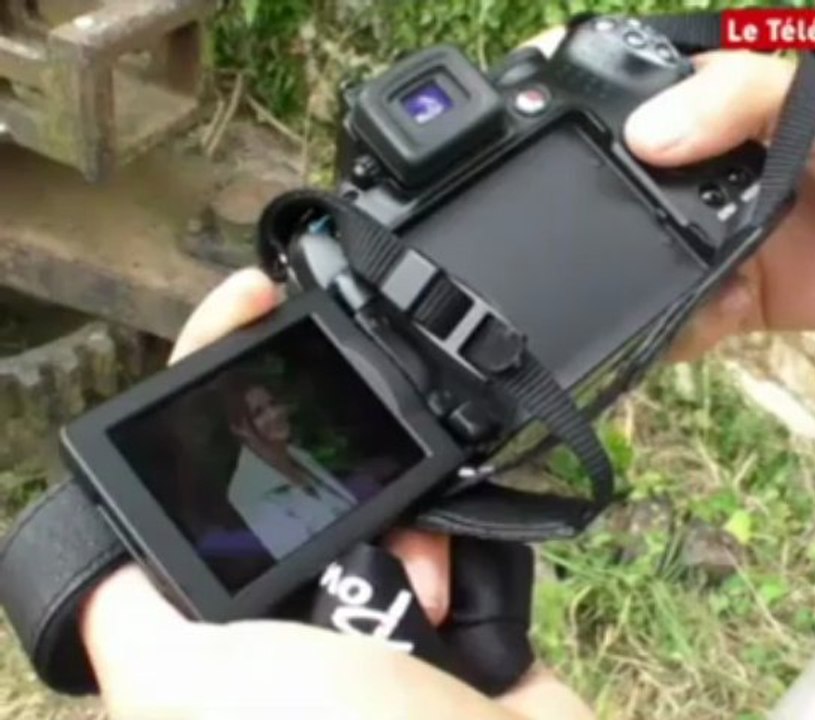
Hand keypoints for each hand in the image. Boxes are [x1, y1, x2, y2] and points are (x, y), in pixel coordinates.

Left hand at [81, 268, 592, 719]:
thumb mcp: (194, 687)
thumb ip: (133, 619)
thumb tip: (107, 563)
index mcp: (221, 622)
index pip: (194, 465)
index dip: (214, 369)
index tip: (259, 297)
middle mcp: (295, 607)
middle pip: (303, 453)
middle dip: (333, 431)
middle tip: (356, 393)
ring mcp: (378, 598)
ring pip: (389, 477)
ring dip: (409, 504)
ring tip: (415, 570)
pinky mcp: (453, 597)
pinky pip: (458, 514)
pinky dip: (463, 529)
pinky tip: (452, 587)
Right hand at [528, 29, 814, 359]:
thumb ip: (742, 99)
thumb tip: (647, 135)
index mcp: (717, 112)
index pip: (628, 108)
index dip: (575, 119)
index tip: (524, 134)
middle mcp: (705, 176)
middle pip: (621, 197)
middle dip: (595, 218)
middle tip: (572, 236)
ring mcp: (718, 240)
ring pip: (644, 264)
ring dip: (633, 281)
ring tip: (631, 288)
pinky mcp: (739, 298)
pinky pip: (685, 321)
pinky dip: (676, 330)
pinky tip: (697, 319)